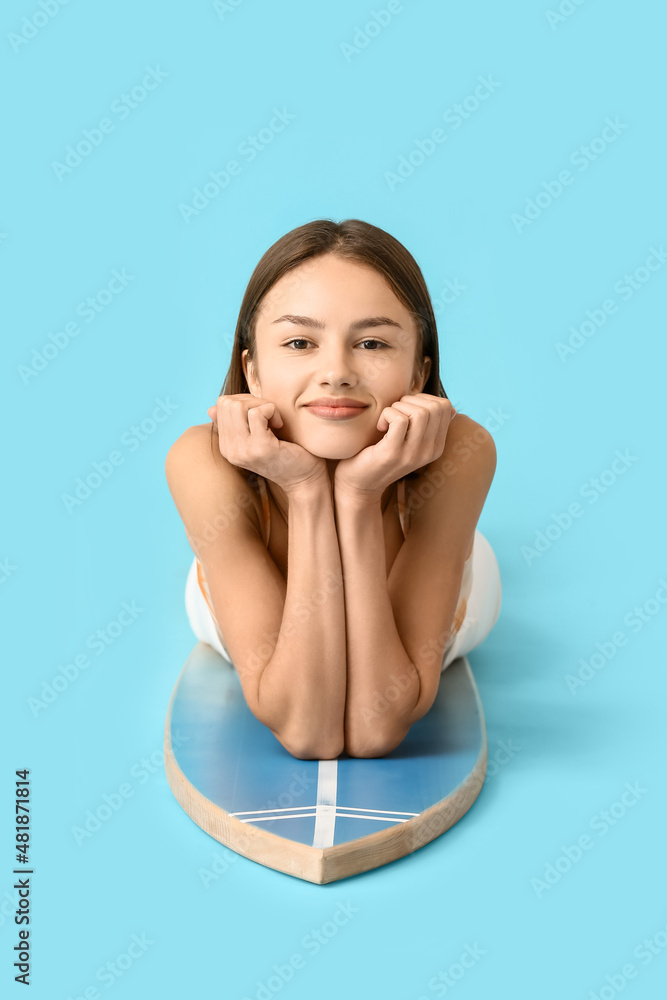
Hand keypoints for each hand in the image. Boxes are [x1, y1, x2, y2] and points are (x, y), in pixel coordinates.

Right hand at [207, 394, 327, 495]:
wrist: (304, 479)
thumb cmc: (284, 454)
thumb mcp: (255, 436)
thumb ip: (236, 422)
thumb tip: (211, 409)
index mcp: (226, 447)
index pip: (221, 406)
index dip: (244, 401)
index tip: (262, 415)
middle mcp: (230, 450)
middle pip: (227, 403)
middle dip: (252, 400)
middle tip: (269, 415)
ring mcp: (243, 450)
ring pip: (238, 406)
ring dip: (262, 405)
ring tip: (274, 420)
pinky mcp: (261, 448)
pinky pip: (257, 413)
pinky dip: (271, 410)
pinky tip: (279, 424)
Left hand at [334, 393, 456, 504]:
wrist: (360, 484)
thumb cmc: (382, 453)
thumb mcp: (411, 439)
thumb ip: (427, 425)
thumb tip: (450, 409)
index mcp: (436, 446)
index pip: (445, 407)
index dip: (423, 398)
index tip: (406, 409)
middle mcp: (428, 452)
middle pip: (434, 407)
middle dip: (411, 400)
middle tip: (395, 412)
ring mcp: (412, 454)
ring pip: (420, 413)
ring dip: (398, 407)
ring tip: (387, 419)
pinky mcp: (393, 453)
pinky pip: (400, 420)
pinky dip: (387, 414)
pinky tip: (380, 426)